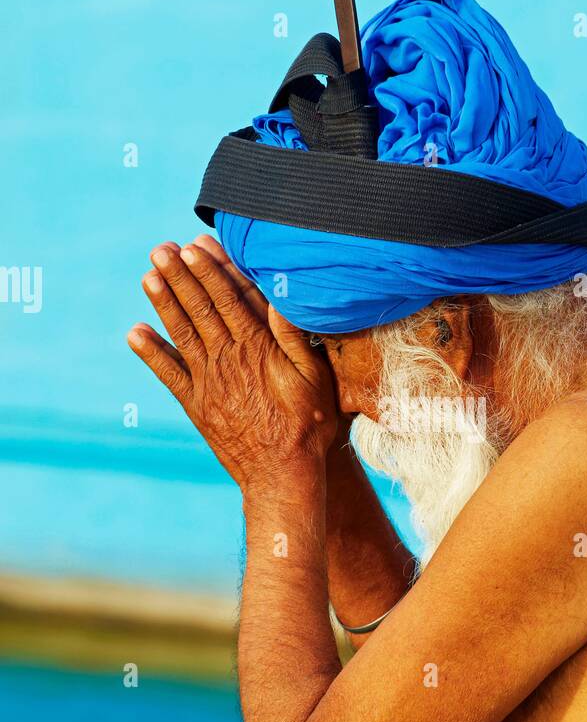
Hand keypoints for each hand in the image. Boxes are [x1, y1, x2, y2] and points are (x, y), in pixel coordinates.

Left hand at [128, 235, 337, 489]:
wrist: (282, 475)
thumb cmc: (308, 425)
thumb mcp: (315, 378)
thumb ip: (295, 337)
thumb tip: (282, 299)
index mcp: (257, 349)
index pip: (229, 301)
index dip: (210, 272)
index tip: (193, 246)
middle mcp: (228, 360)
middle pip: (200, 310)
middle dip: (180, 277)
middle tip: (161, 249)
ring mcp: (208, 383)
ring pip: (182, 335)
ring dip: (164, 304)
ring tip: (148, 276)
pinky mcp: (197, 405)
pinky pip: (169, 374)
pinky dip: (151, 353)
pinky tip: (135, 332)